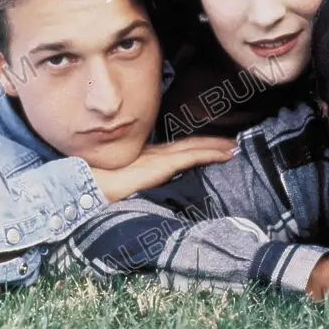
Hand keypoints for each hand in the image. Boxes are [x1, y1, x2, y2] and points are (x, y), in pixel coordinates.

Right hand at [90, 137, 234, 202]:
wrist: (93, 185)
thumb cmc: (103, 185)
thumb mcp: (126, 180)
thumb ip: (138, 179)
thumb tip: (143, 187)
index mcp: (148, 156)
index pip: (179, 148)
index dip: (197, 144)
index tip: (214, 145)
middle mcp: (157, 152)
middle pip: (190, 144)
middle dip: (212, 142)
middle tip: (232, 141)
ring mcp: (161, 156)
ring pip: (195, 147)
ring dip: (217, 146)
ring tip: (235, 146)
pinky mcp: (164, 164)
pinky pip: (193, 156)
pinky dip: (212, 153)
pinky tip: (227, 154)